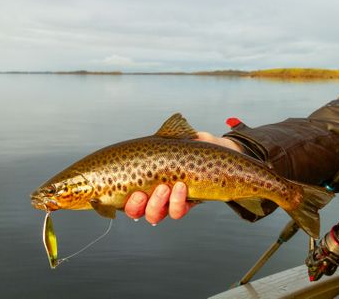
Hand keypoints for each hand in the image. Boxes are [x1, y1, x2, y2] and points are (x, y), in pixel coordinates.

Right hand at [123, 131, 241, 224]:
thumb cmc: (193, 146)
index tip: (129, 187)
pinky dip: (177, 201)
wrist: (218, 156)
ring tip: (164, 187)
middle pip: (135, 211)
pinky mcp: (186, 205)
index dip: (120, 198)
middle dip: (135, 205)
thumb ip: (172, 132)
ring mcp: (168, 202)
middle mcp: (152, 194)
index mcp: (143, 178)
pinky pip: (177, 211)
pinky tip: (181, 186)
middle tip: (141, 193)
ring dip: (155, 204)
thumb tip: (175, 121)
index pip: (124, 195)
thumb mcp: (178, 138)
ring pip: (153, 215)